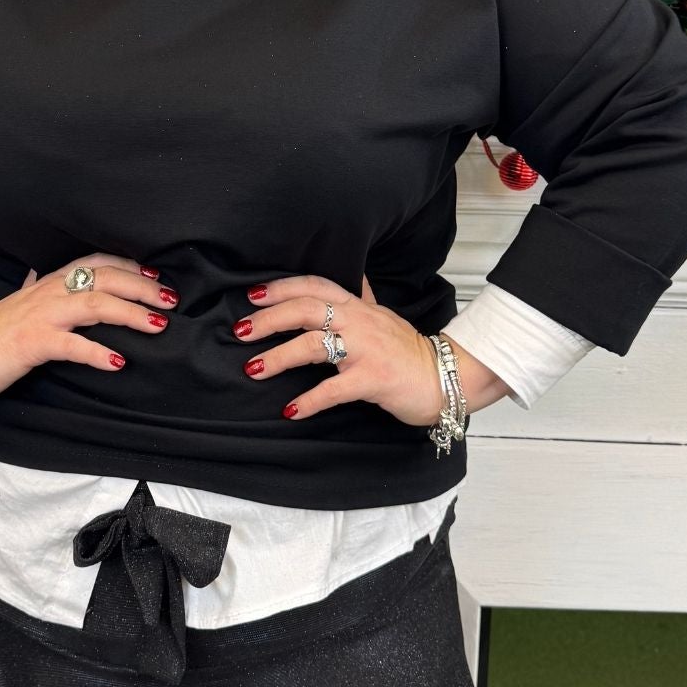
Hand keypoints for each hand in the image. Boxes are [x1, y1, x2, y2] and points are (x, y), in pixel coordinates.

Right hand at [0, 252, 177, 397]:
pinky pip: (70, 344)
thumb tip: (50, 276)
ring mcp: (41, 316)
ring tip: (158, 325)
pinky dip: (97, 351)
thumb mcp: (23, 304)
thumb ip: (41, 290)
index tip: (157, 277)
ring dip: (131, 313)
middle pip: (106, 278)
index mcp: (51, 282)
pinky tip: (118, 361)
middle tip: (171, 300)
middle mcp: (49, 292)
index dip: (131, 266)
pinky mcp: (32, 344)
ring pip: (95, 304)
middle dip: (143, 287)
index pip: (97, 262)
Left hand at [236, 273, 504, 428]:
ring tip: (254, 369)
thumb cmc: (410, 352)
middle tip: (240, 330)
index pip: (316, 286)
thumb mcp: (385, 316)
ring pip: (313, 344)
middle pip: (306, 310)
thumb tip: (356, 277)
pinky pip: (334, 389)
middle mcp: (360, 322)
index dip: (283, 288)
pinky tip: (291, 410)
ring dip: (279, 357)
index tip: (254, 295)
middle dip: (268, 319)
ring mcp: (366, 350)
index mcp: (359, 307)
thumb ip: (365, 297)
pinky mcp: (373, 379)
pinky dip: (310, 400)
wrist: (446, 378)